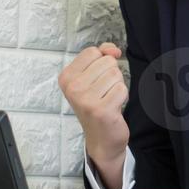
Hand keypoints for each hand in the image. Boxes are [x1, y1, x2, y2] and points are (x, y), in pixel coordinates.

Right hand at [59, 43, 128, 170]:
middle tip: (104, 92)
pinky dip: (122, 97)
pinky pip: (122, 89)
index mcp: (66, 77)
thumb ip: (102, 55)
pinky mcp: (101, 110)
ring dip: (117, 86)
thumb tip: (112, 50)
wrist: (101, 139)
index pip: (92, 52)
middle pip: (106, 62)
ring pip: (115, 74)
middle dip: (111, 75)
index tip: (99, 77)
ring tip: (108, 99)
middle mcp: (73, 88)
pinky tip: (113, 107)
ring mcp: (85, 99)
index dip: (102, 60)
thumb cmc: (97, 105)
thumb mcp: (92, 77)